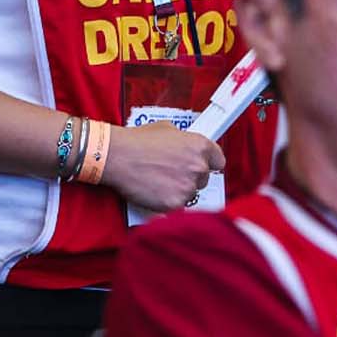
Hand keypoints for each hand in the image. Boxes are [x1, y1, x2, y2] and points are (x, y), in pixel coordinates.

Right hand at [101, 122, 224, 212]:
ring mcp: (187, 187)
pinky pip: (177, 207)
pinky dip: (167, 203)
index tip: (202, 166)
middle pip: (203, 179)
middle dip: (189, 177)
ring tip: (159, 182)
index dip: (208, 163)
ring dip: (178, 191)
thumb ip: (184, 140)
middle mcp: (198, 167)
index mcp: (200, 146)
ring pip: (190, 194)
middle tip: (171, 173)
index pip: (219, 161)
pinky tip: (155, 193)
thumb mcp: (167, 129)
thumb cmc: (137, 141)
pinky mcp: (174, 204)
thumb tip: (186, 146)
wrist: (118, 156)